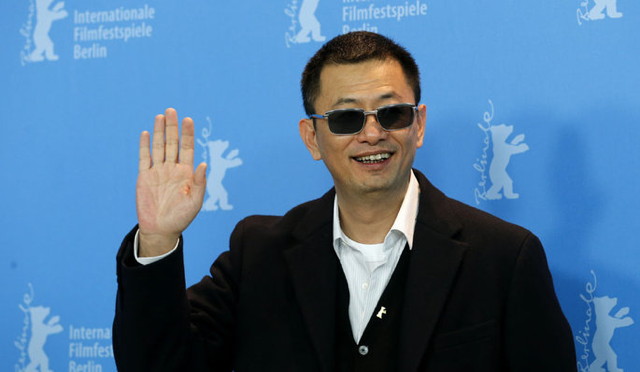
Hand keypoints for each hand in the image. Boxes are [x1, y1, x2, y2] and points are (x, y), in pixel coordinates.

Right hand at [136, 108, 206, 256]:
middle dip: (172, 127)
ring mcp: (158, 171)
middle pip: (172, 143)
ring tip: (161, 116)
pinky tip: (147, 133)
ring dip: (159, 132)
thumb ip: (200, 182)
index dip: (187, 134)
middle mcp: (172, 169)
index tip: (188, 120)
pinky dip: (145, 146)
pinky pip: (144, 158)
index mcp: (186, 173)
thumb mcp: (196, 201)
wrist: (161, 229)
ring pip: (158, 147)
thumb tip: (204, 164)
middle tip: (172, 110)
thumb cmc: (181, 217)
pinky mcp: (144, 177)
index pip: (187, 148)